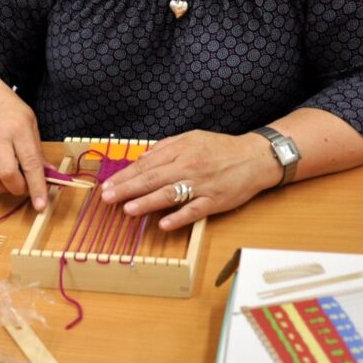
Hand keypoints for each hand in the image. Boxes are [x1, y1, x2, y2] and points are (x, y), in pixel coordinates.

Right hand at [0, 80, 49, 210]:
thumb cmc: (8, 110)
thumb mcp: (30, 123)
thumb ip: (37, 151)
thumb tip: (49, 175)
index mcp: (18, 129)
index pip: (30, 164)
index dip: (37, 187)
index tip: (41, 205)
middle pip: (7, 175)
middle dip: (19, 189)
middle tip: (24, 184)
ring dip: (3, 188)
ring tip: (9, 178)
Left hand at [99, 130, 278, 229]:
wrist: (255, 157)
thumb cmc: (221, 148)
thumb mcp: (191, 138)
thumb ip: (165, 147)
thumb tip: (142, 157)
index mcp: (180, 151)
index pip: (146, 165)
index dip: (125, 175)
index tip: (107, 184)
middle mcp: (188, 167)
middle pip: (153, 179)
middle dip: (127, 189)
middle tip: (107, 198)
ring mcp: (202, 185)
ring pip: (170, 194)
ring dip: (147, 203)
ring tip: (128, 209)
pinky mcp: (215, 201)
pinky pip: (195, 211)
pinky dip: (179, 218)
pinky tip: (164, 224)